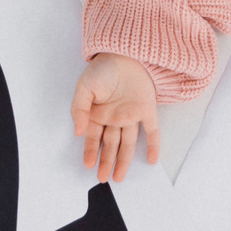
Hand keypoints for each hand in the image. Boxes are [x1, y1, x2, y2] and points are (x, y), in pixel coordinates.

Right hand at [70, 52, 159, 182]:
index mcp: (97, 113)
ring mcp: (131, 114)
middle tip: (103, 178)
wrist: (125, 52)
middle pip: (110, 144)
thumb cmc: (103, 68)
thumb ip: (79, 108)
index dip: (90, 151)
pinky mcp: (147, 109)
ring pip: (128, 142)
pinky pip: (151, 130)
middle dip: (106, 162)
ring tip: (119, 177)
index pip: (93, 137)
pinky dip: (153, 144)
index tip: (88, 165)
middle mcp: (114, 117)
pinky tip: (151, 159)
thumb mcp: (84, 86)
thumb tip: (77, 131)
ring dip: (123, 160)